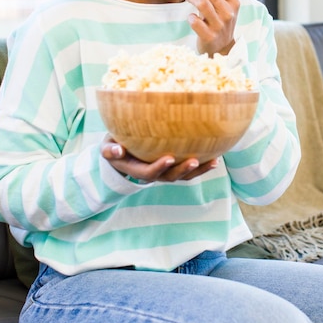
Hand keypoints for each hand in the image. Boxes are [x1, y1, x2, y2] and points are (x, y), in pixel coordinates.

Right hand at [101, 137, 218, 181]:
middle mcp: (153, 173)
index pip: (149, 173)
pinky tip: (216, 158)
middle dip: (182, 171)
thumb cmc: (114, 145)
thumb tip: (117, 151)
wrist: (120, 152)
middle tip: (193, 161)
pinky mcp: (174, 166)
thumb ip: (109, 150)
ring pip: (183, 175)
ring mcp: (165, 172)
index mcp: (136, 169)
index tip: (169, 157)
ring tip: (213, 162)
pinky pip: (189, 169)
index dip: (159, 167)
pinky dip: (202, 166)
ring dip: (198, 170)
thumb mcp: (106, 147)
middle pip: (170, 177)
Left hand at [181, 0, 238, 55]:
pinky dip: (190, 17)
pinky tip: (190, 17)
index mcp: (233, 1)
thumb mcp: (222, 5)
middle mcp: (229, 12)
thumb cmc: (219, 22)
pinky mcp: (210, 36)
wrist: (223, 49)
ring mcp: (220, 25)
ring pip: (202, 3)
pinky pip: (196, 22)